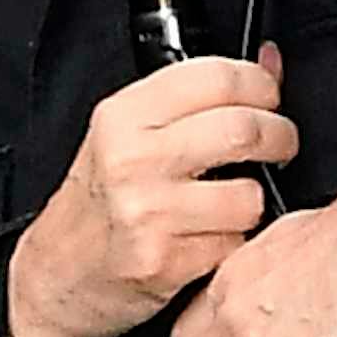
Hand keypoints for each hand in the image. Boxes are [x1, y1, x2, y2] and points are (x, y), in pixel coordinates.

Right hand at [4, 47, 297, 336]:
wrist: (56, 274)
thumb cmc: (96, 202)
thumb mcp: (128, 134)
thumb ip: (195, 97)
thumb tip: (269, 62)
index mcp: (123, 117)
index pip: (216, 76)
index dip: (260, 84)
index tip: (269, 96)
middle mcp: (132, 159)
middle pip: (244, 128)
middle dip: (280, 137)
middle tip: (280, 144)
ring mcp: (148, 213)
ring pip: (249, 195)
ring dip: (254, 201)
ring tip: (233, 200)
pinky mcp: (166, 263)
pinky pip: (235, 245)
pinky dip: (234, 243)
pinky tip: (209, 237)